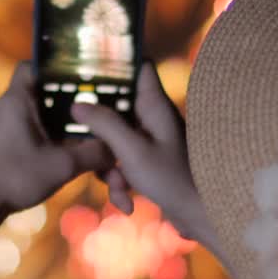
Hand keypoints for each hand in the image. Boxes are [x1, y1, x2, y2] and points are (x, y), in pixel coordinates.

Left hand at [0, 63, 114, 221]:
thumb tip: (115, 148)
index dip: (55, 70)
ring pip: (29, 114)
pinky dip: (37, 137)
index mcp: (16, 101)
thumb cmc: (16, 180)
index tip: (77, 81)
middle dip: (62, 104)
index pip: (32, 66)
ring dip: (50, 124)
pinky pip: (18, 131)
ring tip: (72, 139)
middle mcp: (1, 109)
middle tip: (85, 115)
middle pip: (36, 93)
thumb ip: (93, 154)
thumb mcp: (63, 166)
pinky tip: (51, 155)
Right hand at [71, 62, 218, 250]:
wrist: (200, 217)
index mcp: (154, 105)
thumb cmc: (172, 179)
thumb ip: (105, 124)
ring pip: (113, 140)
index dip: (115, 62)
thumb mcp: (132, 151)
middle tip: (83, 142)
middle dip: (98, 131)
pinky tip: (127, 203)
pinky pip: (121, 164)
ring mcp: (149, 140)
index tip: (86, 67)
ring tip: (118, 187)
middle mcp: (152, 118)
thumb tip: (77, 104)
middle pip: (114, 107)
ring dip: (108, 167)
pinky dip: (120, 183)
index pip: (139, 65)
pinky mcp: (147, 162)